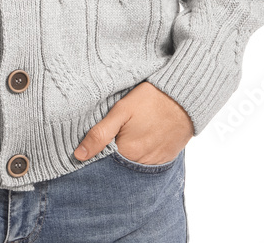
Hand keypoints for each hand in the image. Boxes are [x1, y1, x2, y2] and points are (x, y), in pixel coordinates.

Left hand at [73, 82, 193, 163]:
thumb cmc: (151, 99)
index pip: (103, 162)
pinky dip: (142, 154)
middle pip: (118, 165)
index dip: (96, 152)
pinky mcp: (166, 158)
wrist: (185, 97)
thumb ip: (100, 134)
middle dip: (111, 155)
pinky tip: (141, 138)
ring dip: (127, 154)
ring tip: (129, 134)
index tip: (93, 142)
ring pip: (133, 164)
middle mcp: (140, 163)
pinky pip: (148, 162)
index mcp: (126, 152)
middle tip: (114, 134)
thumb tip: (79, 155)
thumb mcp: (121, 110)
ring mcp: (155, 163)